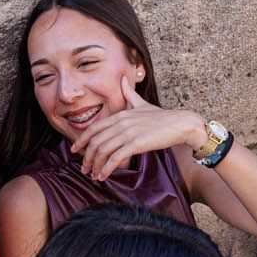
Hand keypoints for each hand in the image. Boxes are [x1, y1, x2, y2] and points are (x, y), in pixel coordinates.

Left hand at [72, 97, 213, 181]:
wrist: (181, 124)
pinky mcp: (136, 143)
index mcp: (120, 114)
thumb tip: (122, 80)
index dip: (82, 140)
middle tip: (84, 169)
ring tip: (94, 175)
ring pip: (103, 151)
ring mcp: (128, 133)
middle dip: (87, 157)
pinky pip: (116, 158)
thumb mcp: (142, 104)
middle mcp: (121, 122)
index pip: (94, 128)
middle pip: (95, 141)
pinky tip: (103, 176)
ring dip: (96, 165)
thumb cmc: (162, 117)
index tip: (75, 150)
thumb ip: (129, 94)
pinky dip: (107, 168)